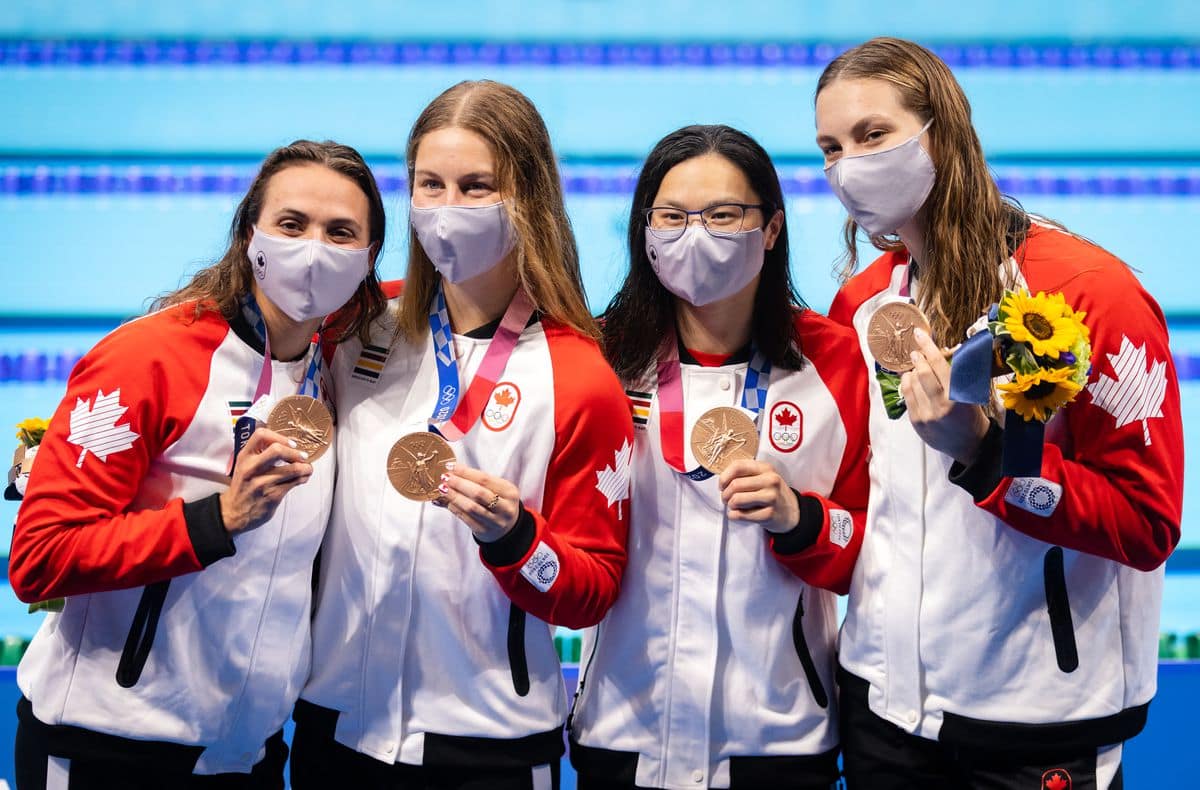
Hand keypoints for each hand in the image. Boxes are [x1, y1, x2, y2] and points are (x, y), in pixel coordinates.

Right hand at [219, 428, 312, 534]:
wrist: (234, 512)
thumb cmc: (243, 486)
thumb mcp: (244, 465)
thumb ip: (260, 453)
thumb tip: (286, 443)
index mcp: (245, 457)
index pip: (260, 435)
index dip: (279, 436)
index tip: (290, 443)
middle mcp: (252, 468)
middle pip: (277, 450)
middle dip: (295, 453)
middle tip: (303, 456)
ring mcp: (262, 482)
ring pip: (293, 469)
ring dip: (306, 467)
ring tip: (307, 468)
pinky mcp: (273, 495)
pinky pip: (295, 482)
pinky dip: (303, 478)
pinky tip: (302, 478)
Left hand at [436, 463, 520, 542]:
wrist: (508, 527)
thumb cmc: (499, 503)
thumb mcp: (497, 489)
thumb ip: (476, 481)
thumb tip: (451, 471)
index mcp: (509, 492)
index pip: (484, 479)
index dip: (465, 472)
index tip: (451, 466)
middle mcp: (505, 507)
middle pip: (478, 493)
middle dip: (459, 484)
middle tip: (445, 477)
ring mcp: (495, 521)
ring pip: (471, 507)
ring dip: (454, 496)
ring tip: (443, 488)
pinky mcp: (484, 531)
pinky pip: (466, 518)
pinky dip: (454, 508)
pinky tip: (448, 501)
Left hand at [718, 458, 799, 533]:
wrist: (791, 512)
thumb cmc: (771, 493)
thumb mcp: (763, 477)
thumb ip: (745, 474)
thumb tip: (722, 479)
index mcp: (766, 468)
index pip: (738, 466)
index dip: (724, 477)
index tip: (722, 485)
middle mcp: (770, 480)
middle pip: (735, 484)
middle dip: (725, 494)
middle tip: (726, 499)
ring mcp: (771, 497)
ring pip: (736, 499)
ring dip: (730, 505)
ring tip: (734, 506)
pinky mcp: (768, 514)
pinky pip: (740, 515)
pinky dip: (734, 516)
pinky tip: (739, 514)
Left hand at [901, 328, 990, 464]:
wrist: (969, 444)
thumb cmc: (971, 414)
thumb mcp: (971, 393)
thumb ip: (956, 375)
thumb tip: (939, 352)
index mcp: (958, 396)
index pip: (938, 365)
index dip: (927, 346)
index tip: (919, 334)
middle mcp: (941, 406)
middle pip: (922, 373)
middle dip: (917, 358)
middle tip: (916, 352)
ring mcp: (926, 415)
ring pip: (911, 383)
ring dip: (911, 371)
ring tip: (915, 368)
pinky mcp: (916, 422)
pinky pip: (907, 396)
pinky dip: (907, 384)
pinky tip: (911, 381)